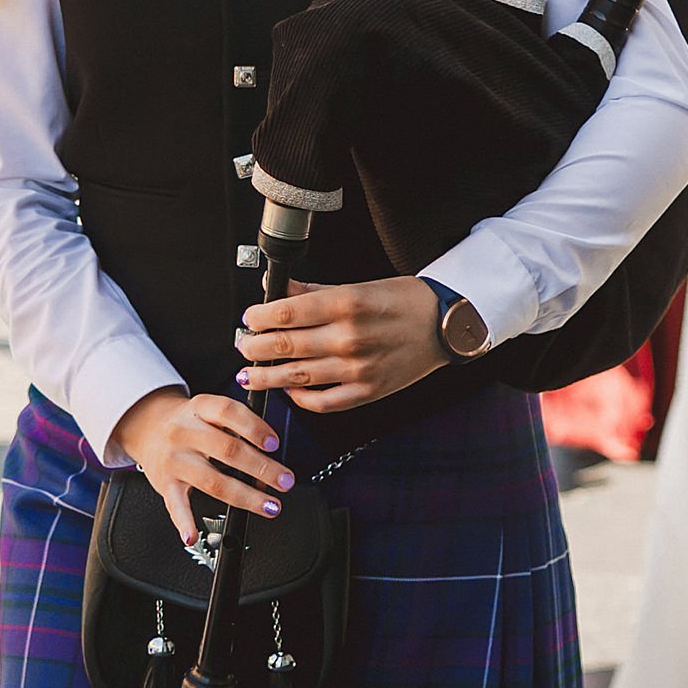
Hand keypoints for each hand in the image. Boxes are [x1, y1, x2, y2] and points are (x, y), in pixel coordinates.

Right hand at [114, 386, 291, 546]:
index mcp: (200, 408)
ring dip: (246, 496)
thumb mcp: (211, 413)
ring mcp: (174, 460)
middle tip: (285, 481)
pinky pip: (175, 506)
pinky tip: (193, 535)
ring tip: (269, 506)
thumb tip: (269, 462)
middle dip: (262, 468)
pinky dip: (184, 523)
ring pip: (212, 480)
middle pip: (227, 450)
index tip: (274, 444)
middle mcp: (185, 432)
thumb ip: (237, 430)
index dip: (254, 428)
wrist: (146, 426)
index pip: (229, 412)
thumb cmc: (189, 422)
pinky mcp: (164, 484)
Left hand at [237, 274, 444, 411]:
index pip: (286, 313)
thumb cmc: (403, 302)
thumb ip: (312, 290)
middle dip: (255, 348)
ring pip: (297, 377)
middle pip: (285, 346)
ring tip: (250, 375)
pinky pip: (323, 402)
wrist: (443, 325)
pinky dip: (300, 398)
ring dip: (267, 377)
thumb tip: (276, 288)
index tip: (249, 319)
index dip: (258, 317)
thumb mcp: (357, 285)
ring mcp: (358, 369)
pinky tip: (289, 390)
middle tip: (244, 347)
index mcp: (346, 304)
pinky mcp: (367, 392)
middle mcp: (350, 337)